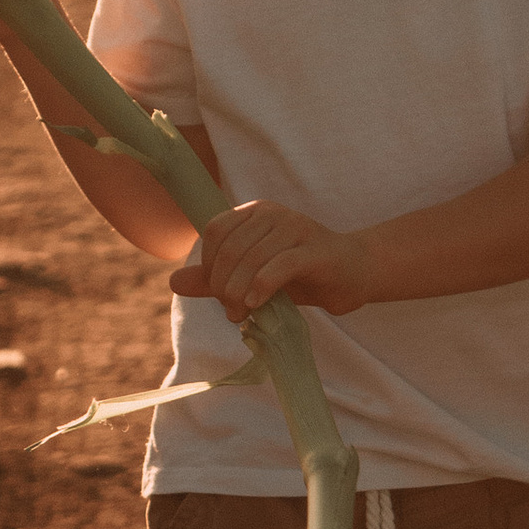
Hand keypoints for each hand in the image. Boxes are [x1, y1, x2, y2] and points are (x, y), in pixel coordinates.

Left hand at [173, 201, 373, 320]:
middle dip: (223, 287)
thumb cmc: (302, 274)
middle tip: (232, 312)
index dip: (208, 266)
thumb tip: (173, 282)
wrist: (354, 273)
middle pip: (230, 249)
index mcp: (255, 213)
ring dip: (240, 294)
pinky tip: (258, 305)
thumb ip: (215, 279)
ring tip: (243, 314)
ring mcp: (296, 228)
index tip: (219, 293)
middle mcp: (273, 214)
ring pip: (251, 260)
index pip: (215, 232)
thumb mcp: (252, 276)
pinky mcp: (315, 250)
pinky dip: (261, 288)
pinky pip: (279, 266)